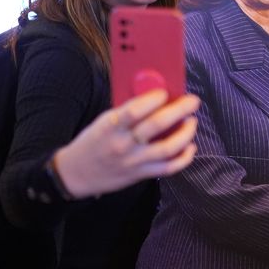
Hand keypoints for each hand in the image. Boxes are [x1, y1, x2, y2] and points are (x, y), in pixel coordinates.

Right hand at [53, 89, 199, 197]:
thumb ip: (126, 112)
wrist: (76, 173)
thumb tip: (154, 97)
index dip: (153, 99)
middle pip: (156, 126)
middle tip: (192, 101)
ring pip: (167, 148)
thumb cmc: (92, 142)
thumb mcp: (103, 121)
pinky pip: (168, 168)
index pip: (134, 110)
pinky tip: (190, 147)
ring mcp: (133, 161)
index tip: (165, 93)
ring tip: (192, 122)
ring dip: (185, 134)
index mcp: (110, 126)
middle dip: (179, 110)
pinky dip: (184, 158)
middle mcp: (123, 144)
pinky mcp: (140, 175)